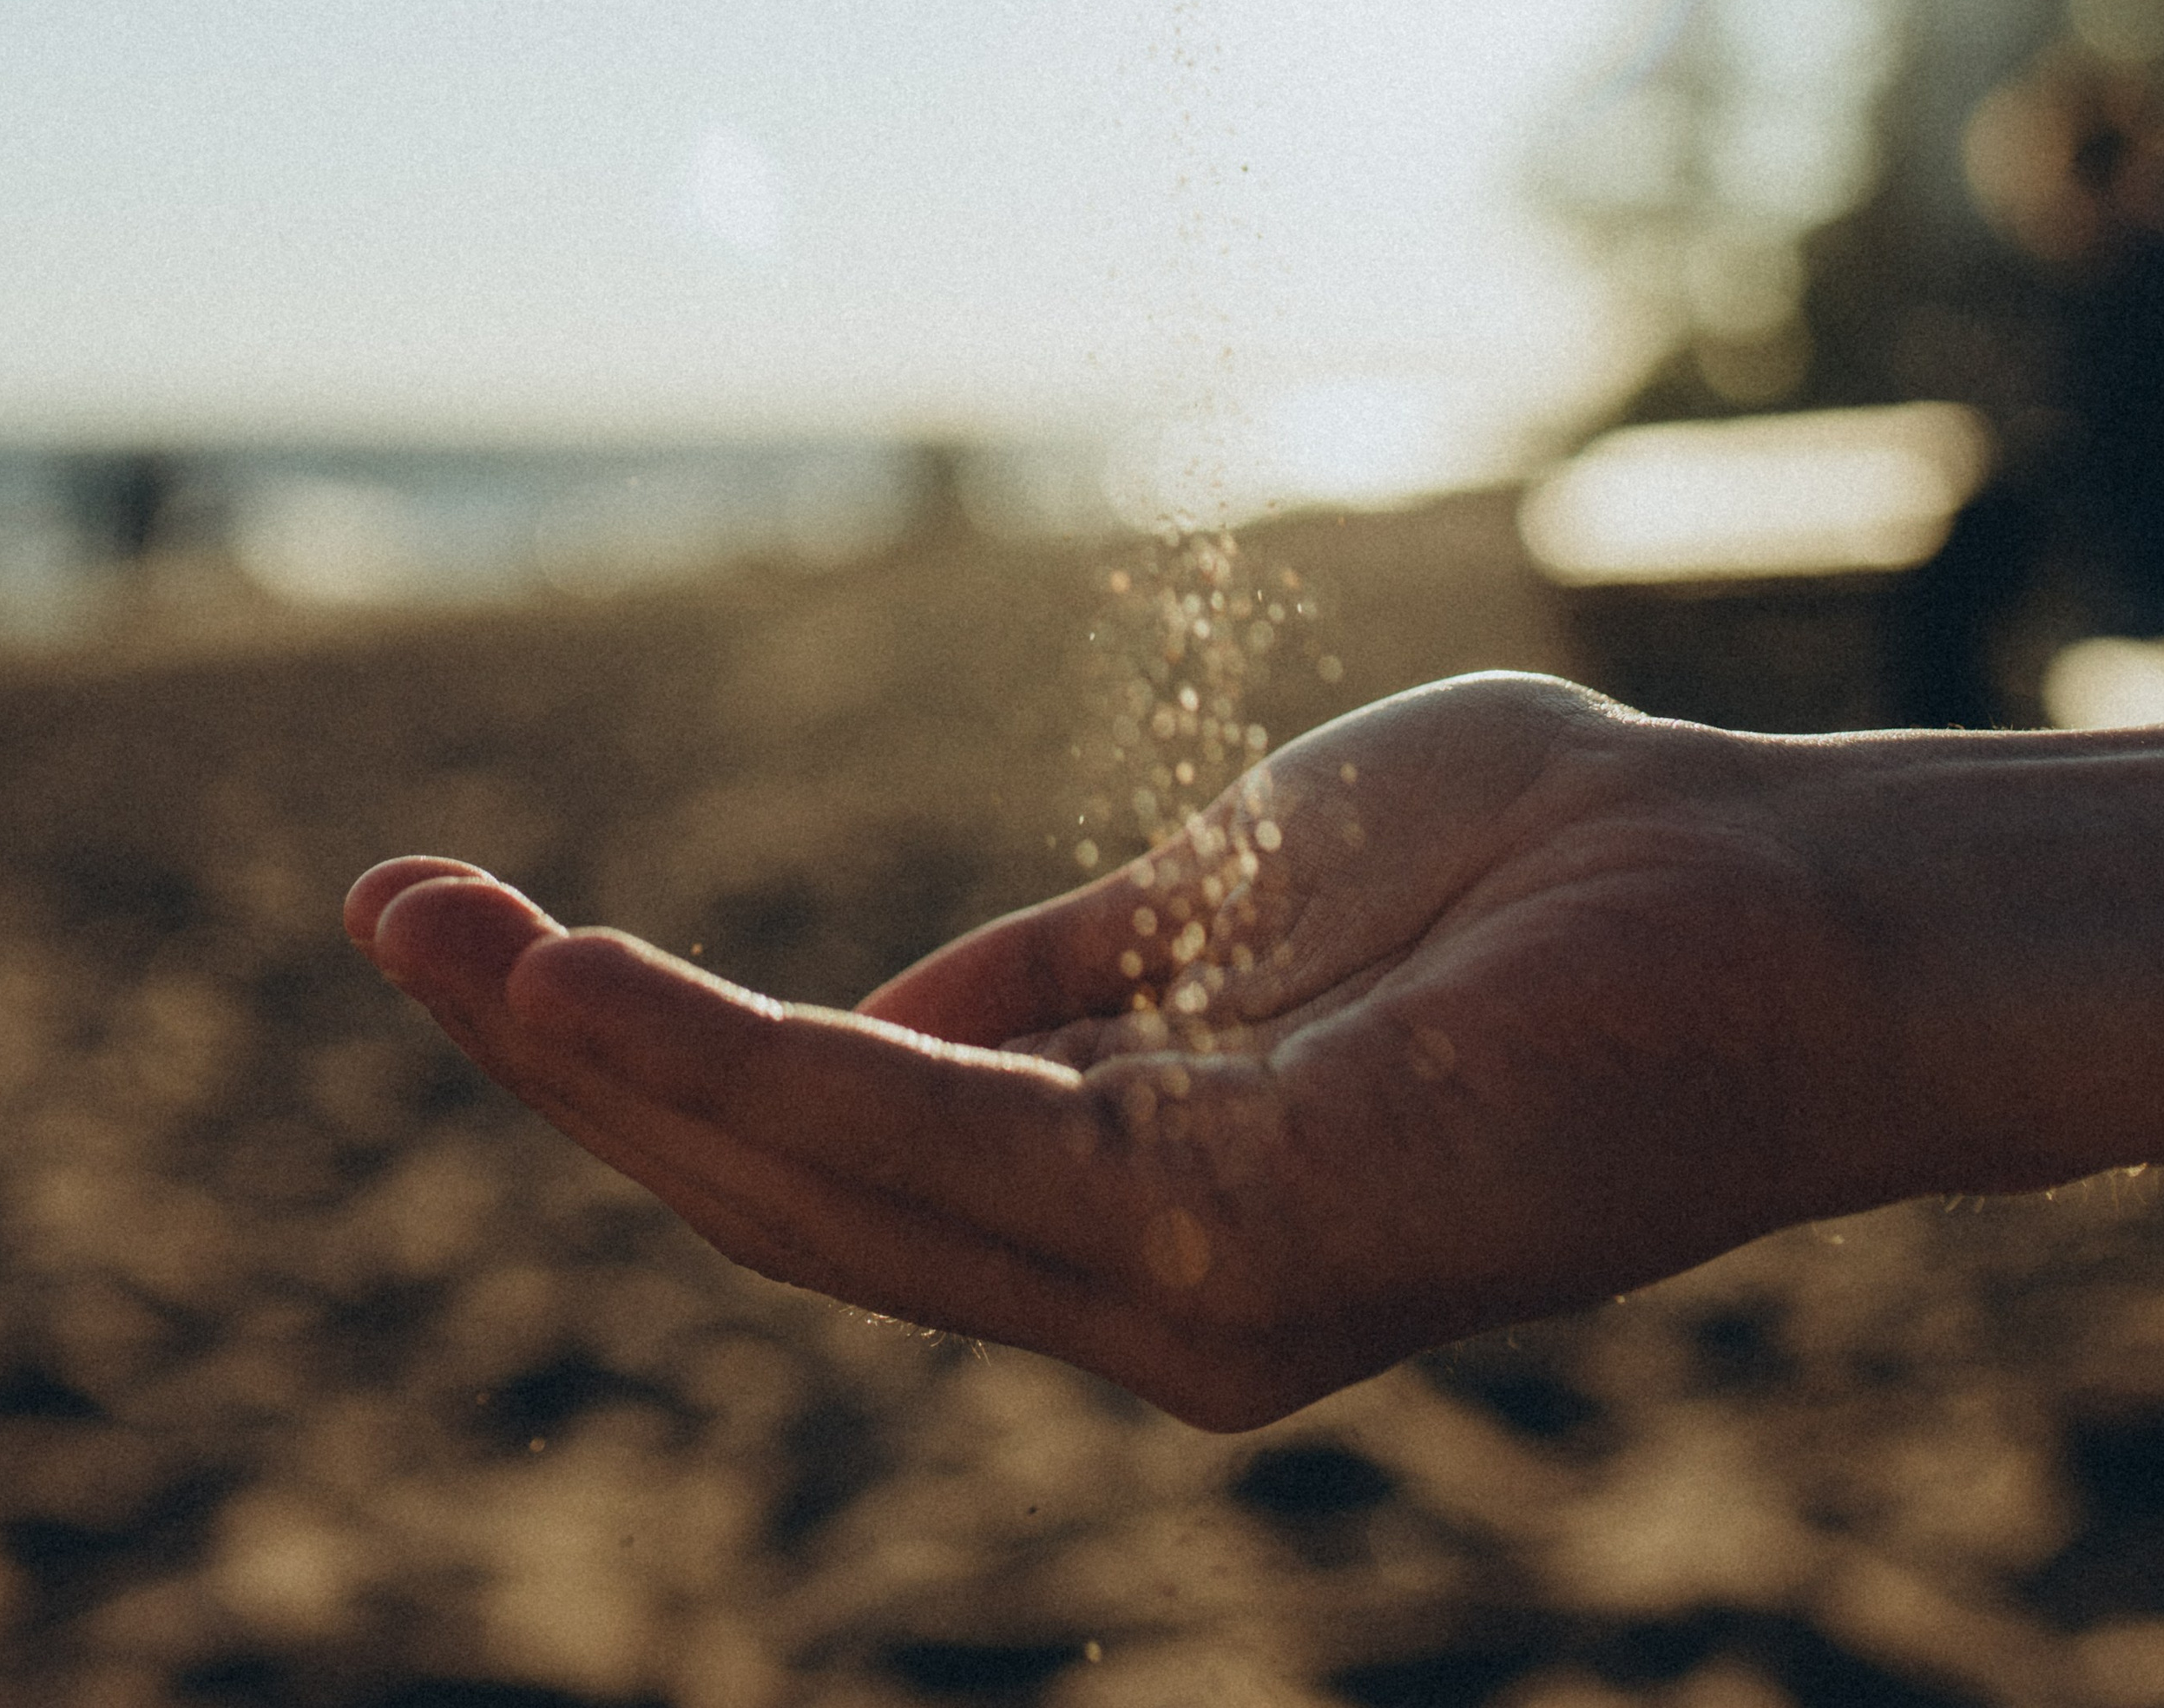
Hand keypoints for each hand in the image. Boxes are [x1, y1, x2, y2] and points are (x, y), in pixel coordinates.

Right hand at [346, 675, 1982, 1430]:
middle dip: (569, 1062)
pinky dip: (737, 1066)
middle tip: (393, 916)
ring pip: (813, 1188)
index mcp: (1141, 1204)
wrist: (1770, 890)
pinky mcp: (1223, 1249)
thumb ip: (1063, 981)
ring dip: (602, 1058)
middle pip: (784, 1193)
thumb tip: (874, 1023)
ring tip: (439, 935)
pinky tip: (597, 988)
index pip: (840, 1157)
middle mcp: (1141, 1295)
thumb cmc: (1533, 867)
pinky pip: (922, 1153)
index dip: (648, 1057)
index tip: (483, 928)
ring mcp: (1177, 1295)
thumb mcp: (1228, 898)